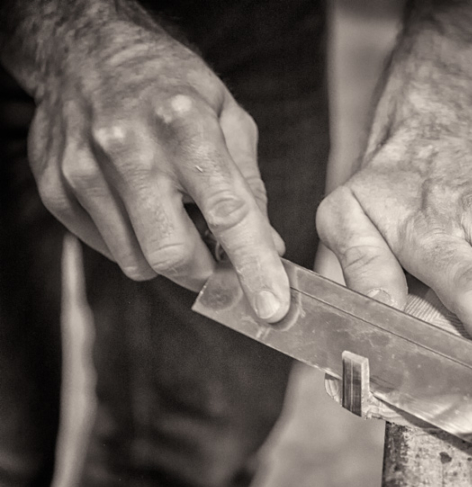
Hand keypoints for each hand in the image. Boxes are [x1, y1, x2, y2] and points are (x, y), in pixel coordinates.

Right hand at [27, 23, 288, 320]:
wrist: (87, 51)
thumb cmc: (171, 86)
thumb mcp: (228, 116)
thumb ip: (249, 184)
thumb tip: (268, 247)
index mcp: (184, 125)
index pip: (228, 212)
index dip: (254, 266)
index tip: (273, 308)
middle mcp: (128, 149)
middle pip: (173, 253)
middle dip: (207, 274)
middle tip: (223, 264)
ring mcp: (84, 170)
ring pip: (139, 261)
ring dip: (170, 257)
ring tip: (176, 215)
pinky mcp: (56, 188)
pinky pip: (109, 250)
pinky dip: (136, 243)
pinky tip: (141, 207)